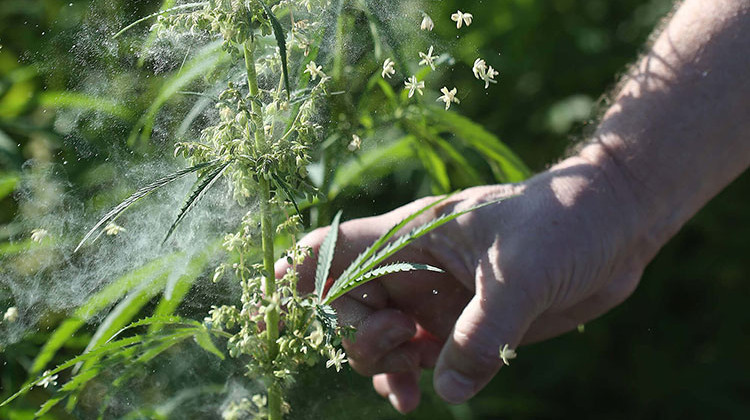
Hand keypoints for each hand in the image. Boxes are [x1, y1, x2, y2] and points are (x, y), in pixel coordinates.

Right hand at [276, 149, 651, 412]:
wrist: (614, 225)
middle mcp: (413, 270)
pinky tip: (417, 400)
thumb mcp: (522, 273)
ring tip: (410, 384)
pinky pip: (420, 362)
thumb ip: (484, 333)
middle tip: (405, 338)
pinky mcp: (464, 327)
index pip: (334, 249)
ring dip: (384, 367)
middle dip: (362, 337)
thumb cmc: (562, 222)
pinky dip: (409, 383)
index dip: (299, 273)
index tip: (278, 303)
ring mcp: (436, 300)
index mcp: (410, 237)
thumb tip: (448, 388)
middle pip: (348, 310)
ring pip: (381, 342)